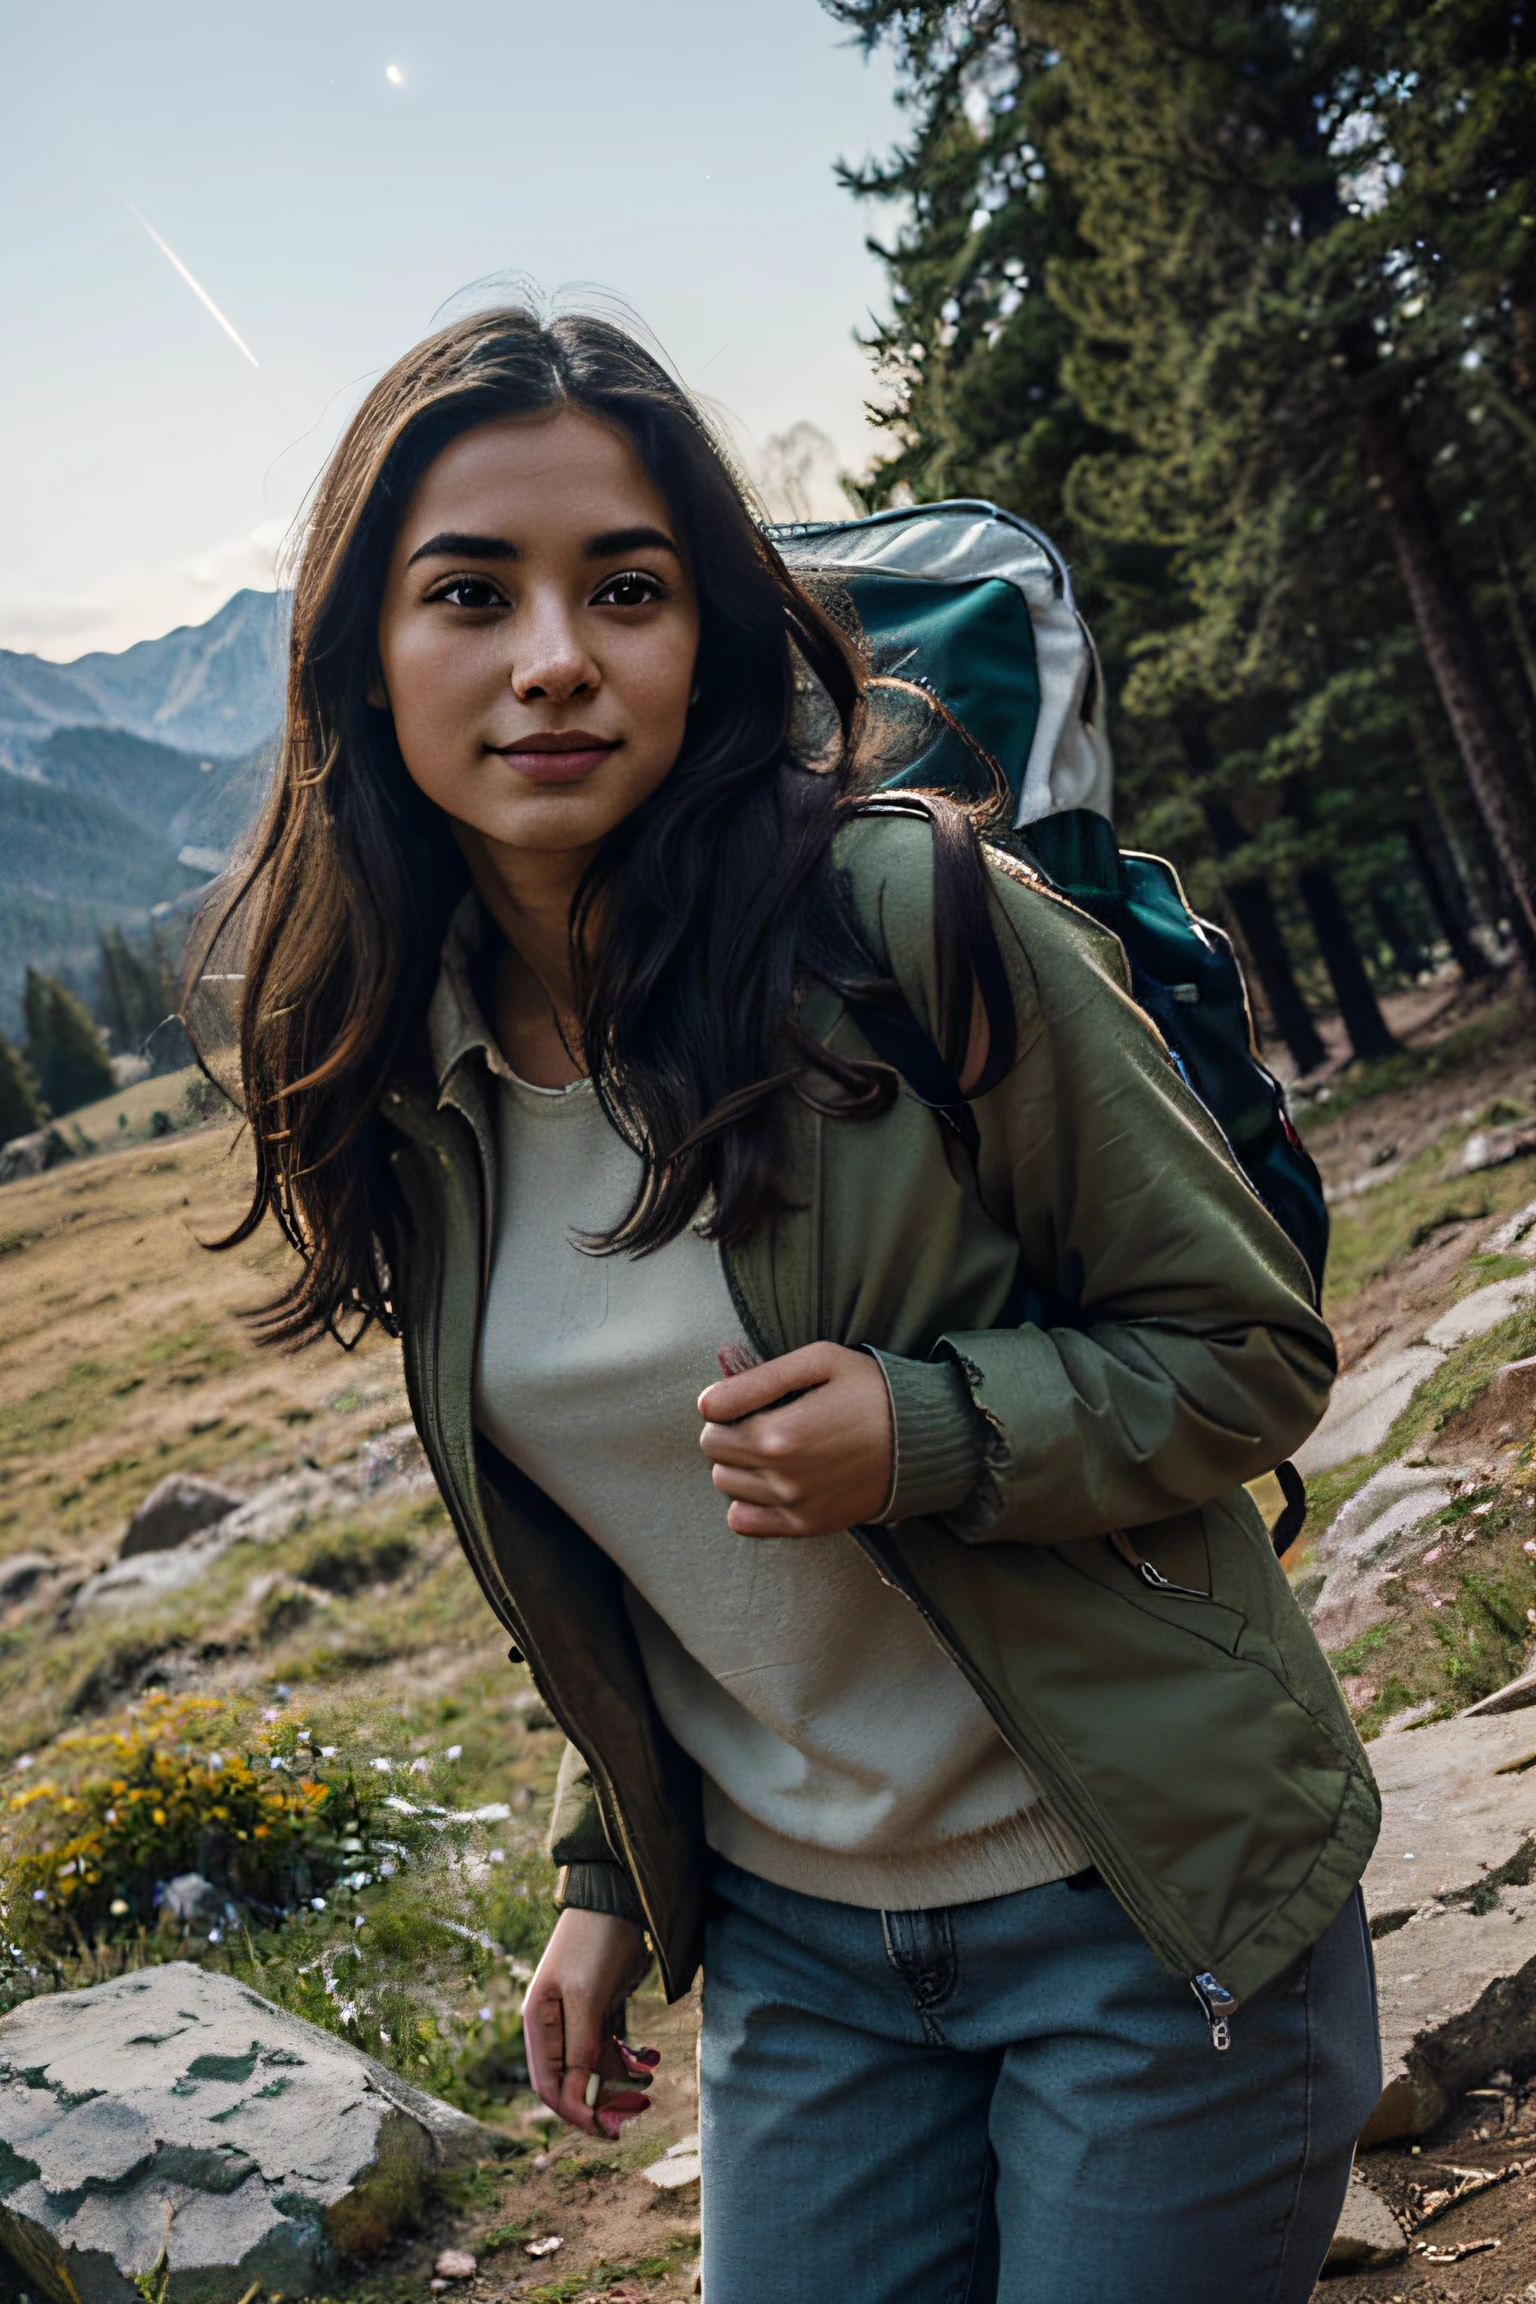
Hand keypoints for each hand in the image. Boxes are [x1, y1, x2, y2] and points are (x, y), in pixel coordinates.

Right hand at [521, 1908, 657, 2137]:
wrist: (621, 1897)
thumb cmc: (595, 1942)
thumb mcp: (586, 1996)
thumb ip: (580, 2047)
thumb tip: (576, 2098)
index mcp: (538, 2022)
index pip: (550, 2085)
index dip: (574, 2111)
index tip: (606, 2127)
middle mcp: (555, 2025)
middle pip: (574, 2081)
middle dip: (602, 2100)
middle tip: (636, 2112)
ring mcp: (580, 2017)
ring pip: (596, 2068)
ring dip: (621, 2081)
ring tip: (649, 2081)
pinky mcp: (604, 2008)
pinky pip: (613, 2048)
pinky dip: (630, 2059)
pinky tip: (651, 2057)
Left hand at [698, 1341, 893, 1536]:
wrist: (926, 1440)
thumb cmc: (872, 1390)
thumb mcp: (819, 1361)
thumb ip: (756, 1380)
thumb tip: (706, 1405)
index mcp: (779, 1434)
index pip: (711, 1426)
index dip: (727, 1408)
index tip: (756, 1399)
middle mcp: (783, 1477)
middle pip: (716, 1457)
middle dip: (730, 1435)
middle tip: (767, 1418)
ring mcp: (795, 1506)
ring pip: (728, 1487)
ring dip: (741, 1466)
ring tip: (777, 1446)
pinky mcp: (808, 1525)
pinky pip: (744, 1523)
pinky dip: (748, 1502)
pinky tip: (775, 1480)